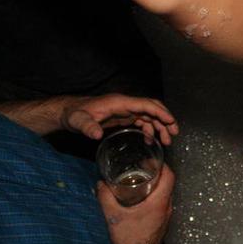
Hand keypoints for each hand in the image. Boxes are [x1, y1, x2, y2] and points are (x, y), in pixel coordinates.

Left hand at [60, 94, 178, 145]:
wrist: (68, 113)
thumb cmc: (74, 115)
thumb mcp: (78, 121)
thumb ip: (87, 127)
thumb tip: (97, 135)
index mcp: (120, 103)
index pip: (145, 104)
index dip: (160, 112)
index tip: (171, 122)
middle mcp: (126, 105)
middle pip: (152, 108)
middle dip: (165, 119)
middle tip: (174, 134)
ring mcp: (125, 110)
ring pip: (149, 115)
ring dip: (159, 126)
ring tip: (166, 141)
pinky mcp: (123, 116)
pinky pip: (142, 121)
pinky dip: (149, 129)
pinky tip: (150, 140)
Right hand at [98, 164, 174, 243]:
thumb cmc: (128, 237)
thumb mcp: (114, 215)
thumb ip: (105, 197)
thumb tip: (100, 184)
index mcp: (160, 202)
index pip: (170, 177)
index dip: (163, 165)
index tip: (152, 160)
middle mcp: (167, 208)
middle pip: (169, 184)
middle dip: (158, 173)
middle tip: (144, 167)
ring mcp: (166, 216)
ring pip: (166, 195)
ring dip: (157, 185)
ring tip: (141, 180)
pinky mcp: (162, 223)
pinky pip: (163, 204)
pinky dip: (156, 196)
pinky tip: (142, 198)